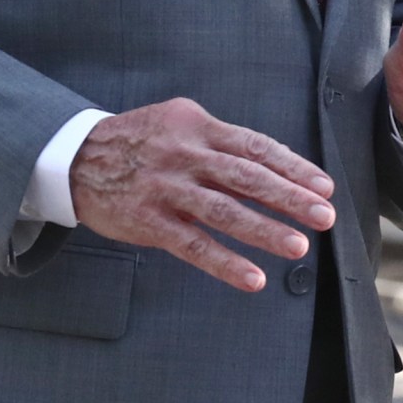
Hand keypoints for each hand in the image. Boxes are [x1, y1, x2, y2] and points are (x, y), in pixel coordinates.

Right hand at [68, 97, 336, 292]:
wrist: (77, 157)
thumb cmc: (142, 141)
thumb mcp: (180, 123)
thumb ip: (221, 143)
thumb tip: (275, 166)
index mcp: (199, 126)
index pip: (256, 146)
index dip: (293, 167)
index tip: (324, 186)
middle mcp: (185, 154)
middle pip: (247, 176)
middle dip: (290, 197)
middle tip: (325, 216)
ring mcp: (166, 188)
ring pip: (224, 211)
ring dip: (264, 230)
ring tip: (298, 248)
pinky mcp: (148, 220)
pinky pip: (192, 245)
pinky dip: (224, 263)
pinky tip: (252, 279)